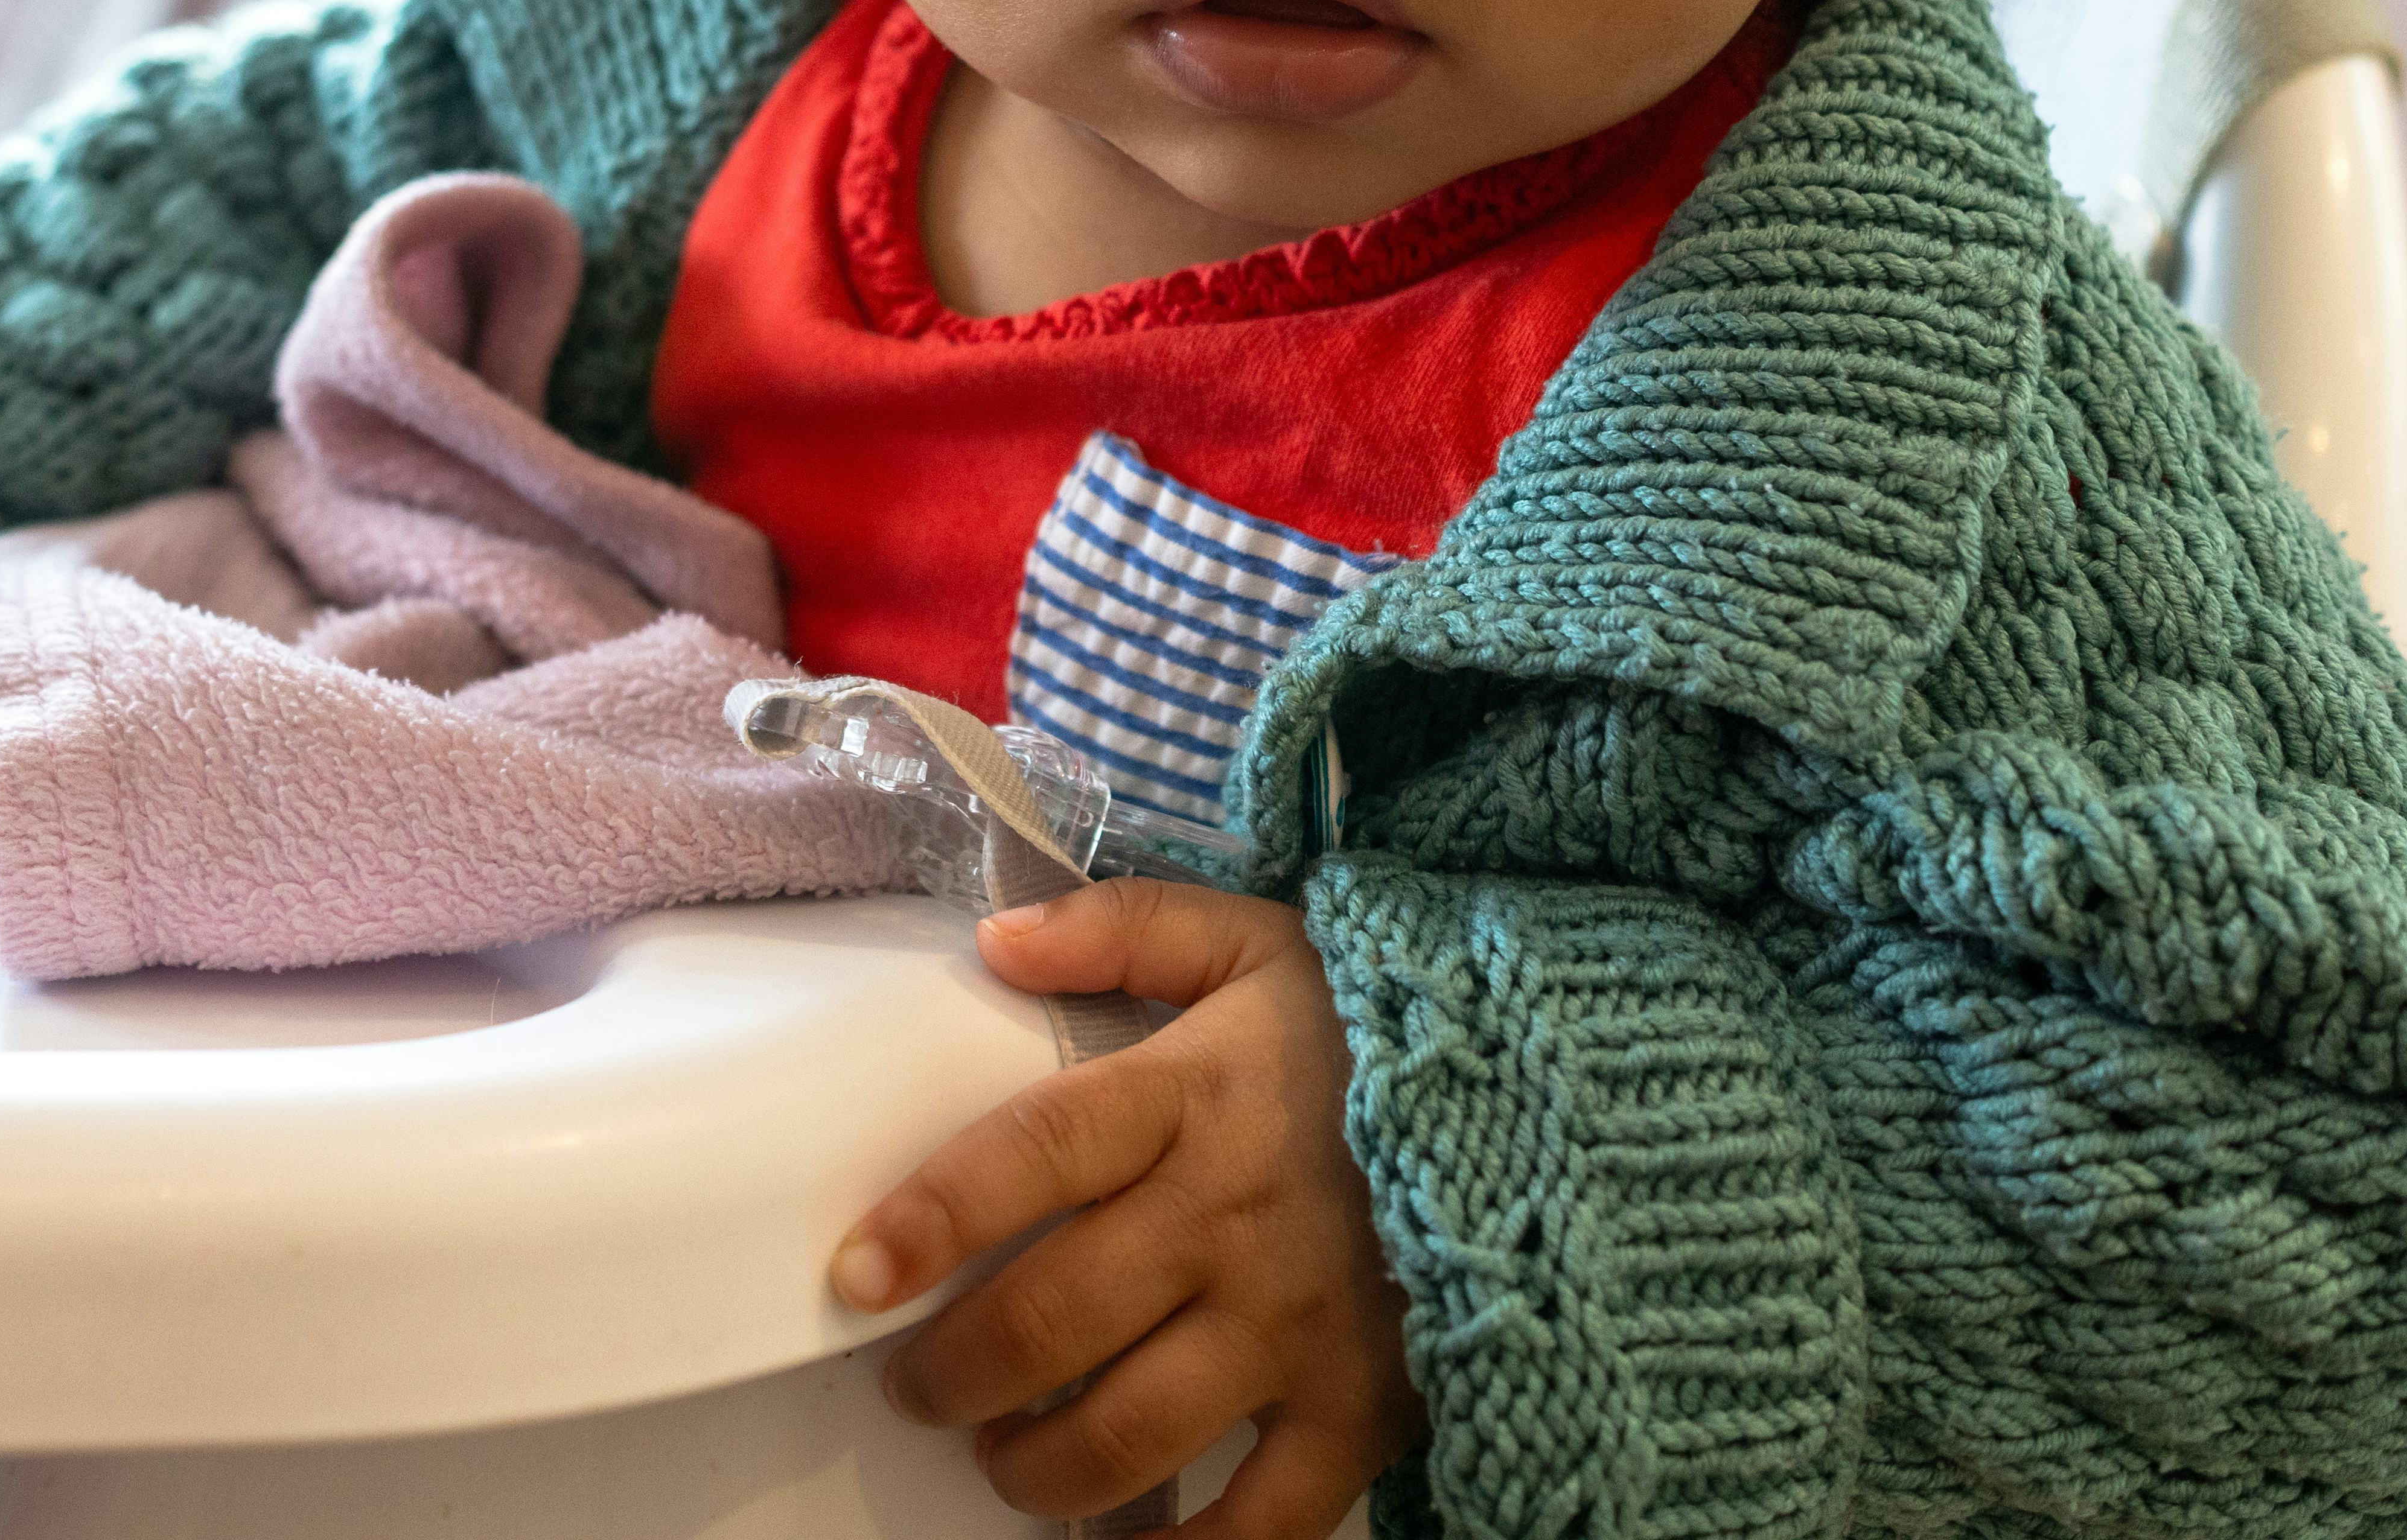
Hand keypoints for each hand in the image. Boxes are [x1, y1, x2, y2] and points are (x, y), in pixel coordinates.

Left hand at [834, 880, 1415, 1539]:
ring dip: (1037, 1467)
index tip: (857, 1270)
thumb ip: (1123, 925)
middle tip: (914, 1383)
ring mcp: (1298, 1325)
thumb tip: (995, 938)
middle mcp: (1231, 1220)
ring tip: (1001, 1456)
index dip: (935, 1215)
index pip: (1034, 1154)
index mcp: (1191, 1096)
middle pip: (1054, 1317)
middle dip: (953, 1371)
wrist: (1549, 1097)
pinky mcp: (1364, 1408)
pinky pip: (1262, 1517)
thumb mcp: (1254, 940)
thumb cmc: (1370, 1027)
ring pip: (1130, 1431)